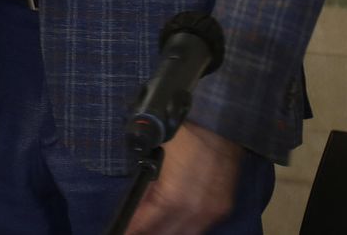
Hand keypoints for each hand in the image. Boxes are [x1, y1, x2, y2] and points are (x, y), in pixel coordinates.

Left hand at [126, 121, 242, 234]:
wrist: (218, 122)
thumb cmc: (183, 134)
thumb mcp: (154, 156)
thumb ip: (146, 184)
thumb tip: (138, 201)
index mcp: (173, 199)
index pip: (145, 224)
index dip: (131, 229)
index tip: (123, 231)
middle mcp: (194, 211)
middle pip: (165, 234)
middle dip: (148, 231)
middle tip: (136, 228)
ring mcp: (211, 212)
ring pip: (185, 234)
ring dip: (167, 231)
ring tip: (153, 227)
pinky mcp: (223, 207)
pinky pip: (201, 227)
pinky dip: (186, 226)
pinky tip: (175, 222)